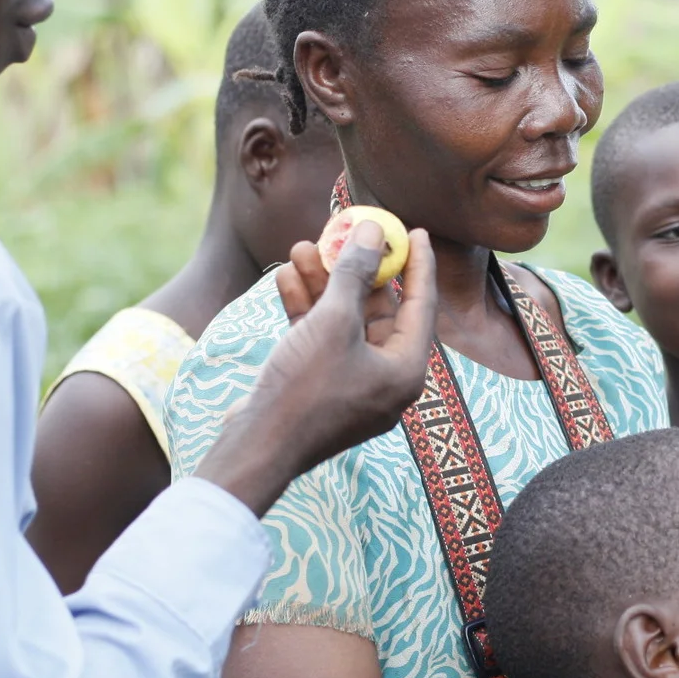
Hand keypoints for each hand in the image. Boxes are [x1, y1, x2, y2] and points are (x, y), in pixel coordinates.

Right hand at [197, 224, 437, 514]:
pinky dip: (306, 310)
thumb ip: (356, 273)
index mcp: (406, 370)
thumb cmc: (307, 387)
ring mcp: (350, 386)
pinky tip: (286, 277)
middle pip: (377, 311)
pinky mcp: (318, 388)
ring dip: (323, 284)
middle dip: (355, 270)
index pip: (420, 305)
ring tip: (301, 248)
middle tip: (343, 234)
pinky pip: (320, 341)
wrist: (258, 446)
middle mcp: (385, 379)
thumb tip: (372, 231)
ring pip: (343, 322)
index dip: (418, 264)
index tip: (414, 230)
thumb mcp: (334, 321)